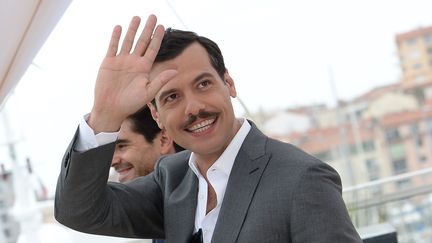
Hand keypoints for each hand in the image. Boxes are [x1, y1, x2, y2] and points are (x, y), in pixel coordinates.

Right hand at [89, 15, 176, 132]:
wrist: (111, 108)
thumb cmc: (130, 103)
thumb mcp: (148, 92)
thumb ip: (160, 80)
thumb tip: (175, 70)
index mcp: (144, 68)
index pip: (153, 49)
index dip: (157, 38)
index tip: (162, 27)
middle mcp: (134, 62)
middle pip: (142, 41)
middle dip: (147, 29)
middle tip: (153, 16)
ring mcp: (121, 60)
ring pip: (128, 41)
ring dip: (132, 29)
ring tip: (137, 17)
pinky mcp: (109, 62)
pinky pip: (113, 46)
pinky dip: (116, 37)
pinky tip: (119, 27)